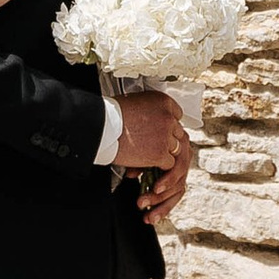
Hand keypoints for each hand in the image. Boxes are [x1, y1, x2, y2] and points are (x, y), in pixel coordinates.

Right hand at [113, 89, 190, 223]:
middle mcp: (168, 117)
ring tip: (159, 169)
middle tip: (163, 156)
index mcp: (163, 101)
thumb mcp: (135, 104)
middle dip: (170, 147)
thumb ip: (150, 113)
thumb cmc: (109, 115)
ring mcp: (166, 136)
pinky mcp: (160, 153)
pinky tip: (153, 177)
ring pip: (177, 152)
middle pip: (178, 136)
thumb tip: (151, 124)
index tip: (164, 136)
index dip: (170, 129)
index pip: (176, 117)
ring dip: (167, 161)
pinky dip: (162, 172)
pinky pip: (169, 165)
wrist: (100, 125)